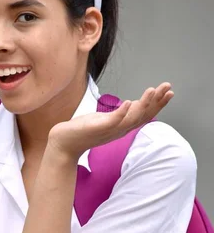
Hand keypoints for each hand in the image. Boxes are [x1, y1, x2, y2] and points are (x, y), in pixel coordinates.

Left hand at [47, 83, 173, 160]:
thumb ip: (119, 114)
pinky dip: (121, 112)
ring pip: (131, 118)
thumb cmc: (83, 130)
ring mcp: (109, 130)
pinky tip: (128, 102)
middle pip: (143, 116)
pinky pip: (112, 121)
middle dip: (157, 102)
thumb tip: (131, 105)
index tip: (169, 92)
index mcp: (122, 127)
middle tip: (168, 88)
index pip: (145, 115)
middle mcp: (119, 130)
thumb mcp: (105, 120)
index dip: (158, 104)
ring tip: (152, 90)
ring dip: (143, 104)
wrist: (63, 144)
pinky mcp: (97, 128)